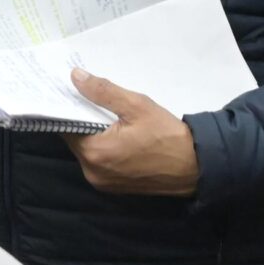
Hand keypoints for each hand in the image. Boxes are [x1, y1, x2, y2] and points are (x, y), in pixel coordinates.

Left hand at [66, 72, 200, 196]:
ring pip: (87, 151)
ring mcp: (102, 183)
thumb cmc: (168, 135)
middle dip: (83, 120)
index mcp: (94, 152)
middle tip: (95, 101)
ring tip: (108, 117)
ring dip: (93, 135)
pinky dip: (104, 148)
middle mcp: (92, 172)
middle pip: (75, 139)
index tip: (74, 92)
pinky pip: (99, 163)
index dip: (70, 107)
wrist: (196, 167)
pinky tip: (118, 135)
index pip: (66, 125)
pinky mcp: (113, 187)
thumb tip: (76, 77)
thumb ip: (103, 91)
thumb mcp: (137, 106)